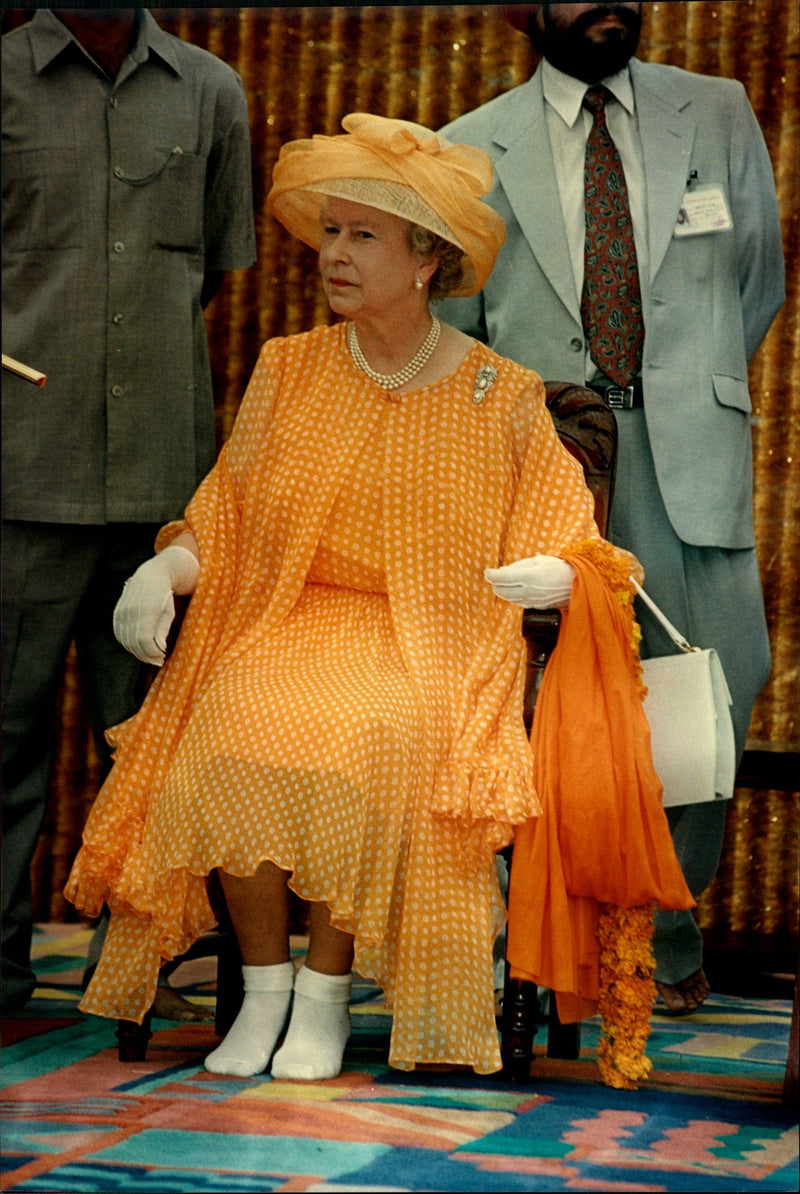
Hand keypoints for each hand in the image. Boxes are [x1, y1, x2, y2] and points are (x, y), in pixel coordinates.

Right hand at [113, 544, 198, 664]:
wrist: (151, 575)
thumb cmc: (164, 595)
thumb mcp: (169, 613)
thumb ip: (162, 632)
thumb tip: (159, 651)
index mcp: (145, 611)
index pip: (144, 641)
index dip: (153, 653)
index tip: (162, 657)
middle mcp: (130, 611)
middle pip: (134, 643)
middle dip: (146, 655)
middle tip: (158, 660)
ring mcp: (121, 612)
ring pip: (125, 641)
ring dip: (138, 652)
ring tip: (150, 655)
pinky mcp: (116, 614)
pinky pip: (120, 634)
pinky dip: (129, 644)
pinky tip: (139, 647)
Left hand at [484, 555, 574, 608]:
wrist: (577, 584)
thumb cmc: (559, 568)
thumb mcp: (539, 561)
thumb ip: (519, 566)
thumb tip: (503, 571)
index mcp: (528, 576)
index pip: (501, 578)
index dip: (491, 575)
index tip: (487, 571)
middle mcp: (527, 591)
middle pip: (501, 590)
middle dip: (494, 583)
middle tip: (492, 576)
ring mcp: (531, 600)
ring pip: (508, 598)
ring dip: (501, 590)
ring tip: (501, 583)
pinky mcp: (535, 606)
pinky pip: (517, 602)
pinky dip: (511, 596)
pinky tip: (513, 590)